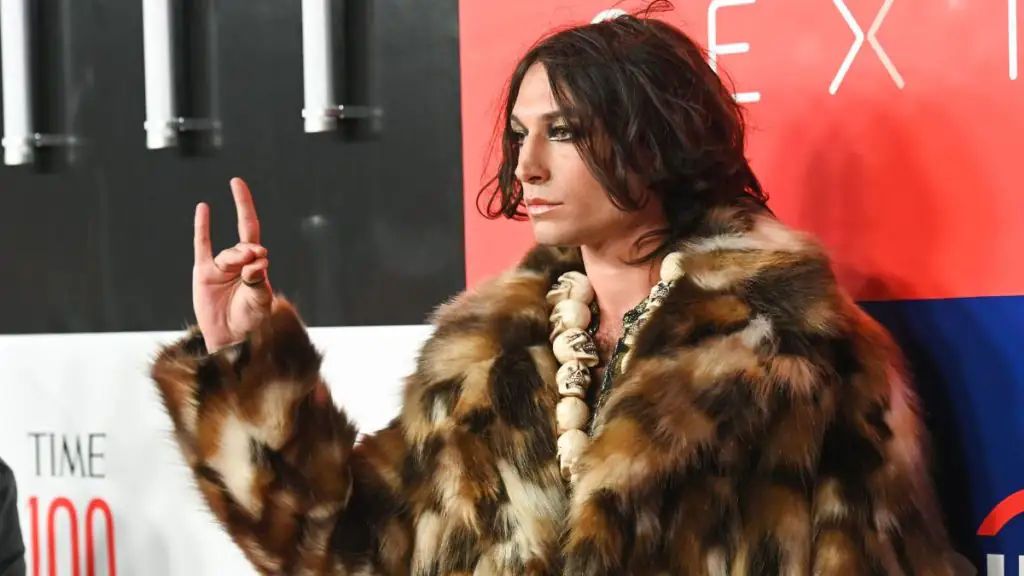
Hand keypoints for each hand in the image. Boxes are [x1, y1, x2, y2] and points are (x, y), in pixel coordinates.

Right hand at [192, 178, 272, 352]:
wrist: (230, 338)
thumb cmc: (250, 320)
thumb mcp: (260, 302)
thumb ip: (259, 282)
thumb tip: (258, 261)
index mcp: (256, 268)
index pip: (256, 242)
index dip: (256, 247)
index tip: (258, 255)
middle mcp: (239, 264)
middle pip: (244, 244)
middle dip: (247, 248)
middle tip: (253, 254)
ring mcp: (221, 268)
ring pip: (228, 254)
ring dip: (234, 258)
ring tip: (240, 268)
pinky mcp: (204, 273)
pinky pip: (202, 245)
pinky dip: (202, 226)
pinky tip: (203, 208)